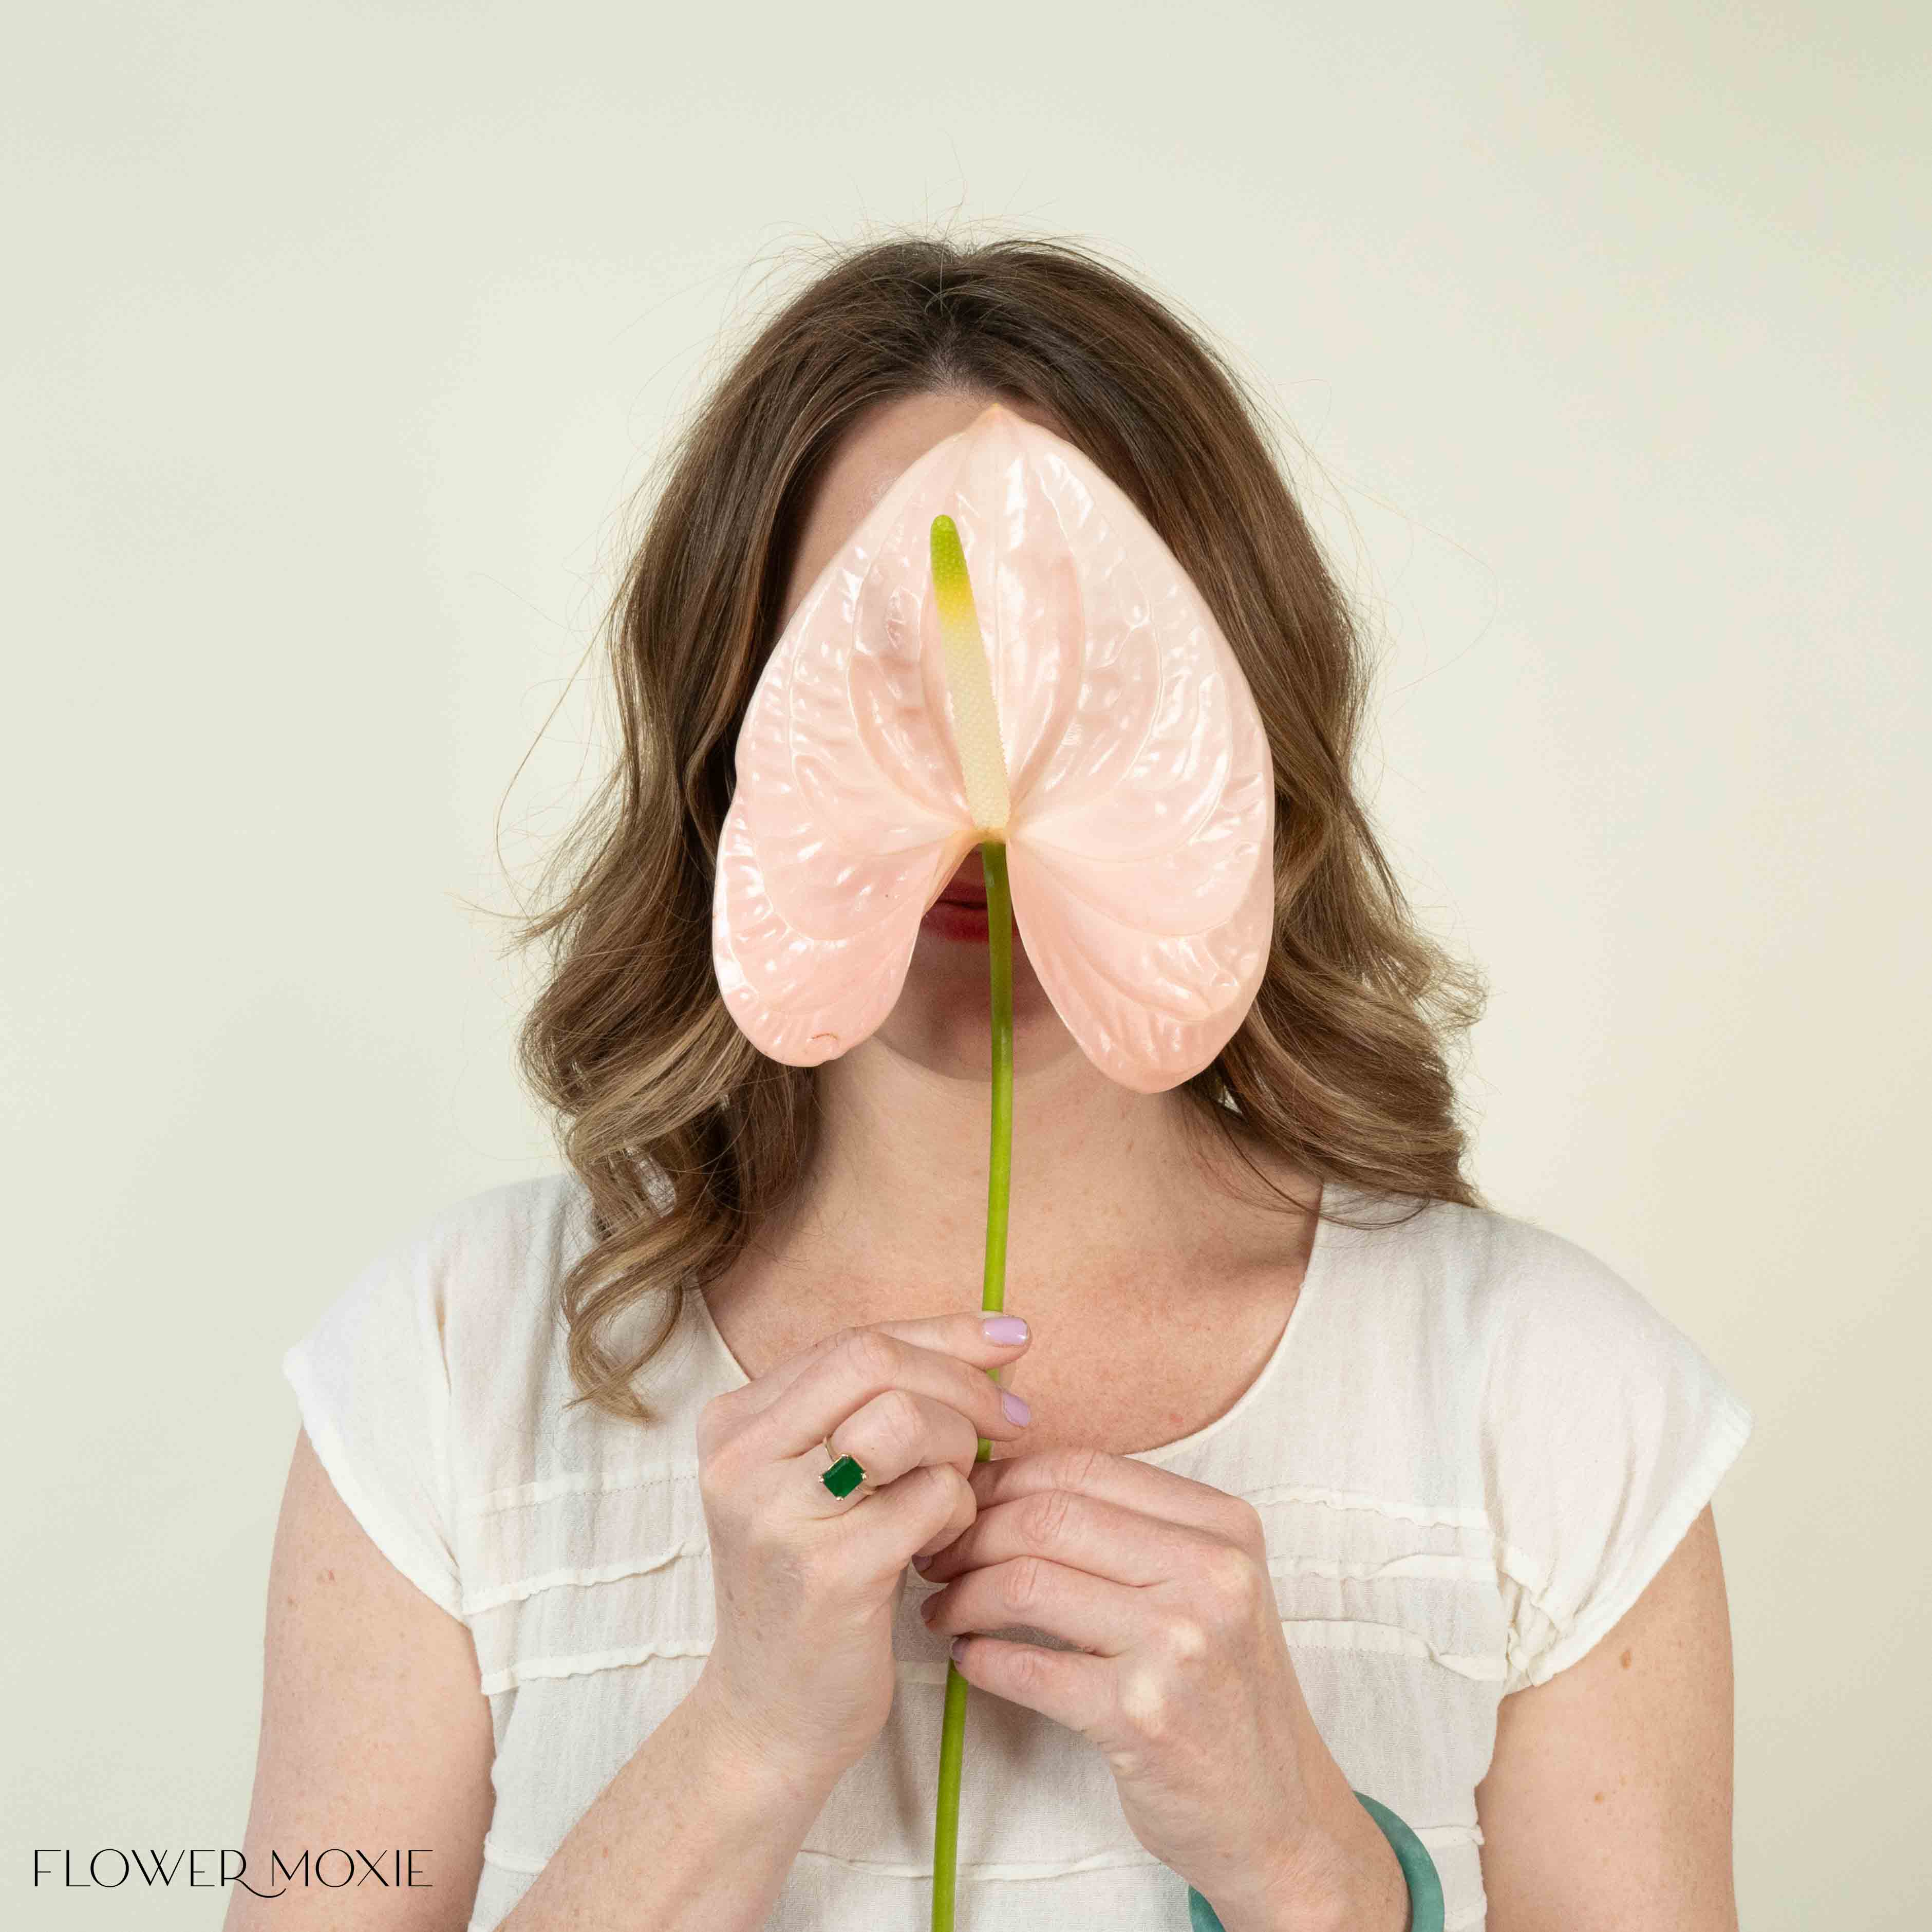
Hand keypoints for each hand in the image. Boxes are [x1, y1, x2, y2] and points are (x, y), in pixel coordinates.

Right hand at [691, 1311, 1034, 1782]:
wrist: (772, 1716)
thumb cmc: (815, 1583)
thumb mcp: (821, 1480)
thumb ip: (879, 1404)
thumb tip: (999, 1339)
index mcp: (735, 1422)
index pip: (855, 1340)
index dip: (944, 1334)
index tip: (1012, 1340)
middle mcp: (741, 1458)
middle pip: (876, 1361)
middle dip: (963, 1384)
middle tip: (1011, 1420)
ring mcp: (779, 1515)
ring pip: (906, 1420)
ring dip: (959, 1450)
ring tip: (954, 1497)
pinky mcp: (830, 1573)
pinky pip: (933, 1497)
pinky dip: (960, 1512)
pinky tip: (942, 1547)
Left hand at [916, 1447, 1378, 1928]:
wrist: (1278, 1811)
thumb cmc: (1222, 1687)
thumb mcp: (1206, 1584)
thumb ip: (1129, 1527)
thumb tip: (1002, 1484)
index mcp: (1222, 1524)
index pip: (1080, 1468)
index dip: (1002, 1481)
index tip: (962, 1504)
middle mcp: (1209, 1573)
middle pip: (1045, 1516)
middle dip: (969, 1534)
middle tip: (935, 1558)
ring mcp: (1178, 1644)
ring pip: (1026, 1583)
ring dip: (962, 1596)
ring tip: (942, 1611)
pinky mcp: (1141, 1716)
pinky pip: (1026, 1667)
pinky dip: (978, 1658)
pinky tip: (970, 1659)